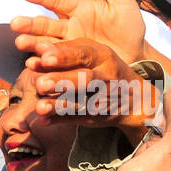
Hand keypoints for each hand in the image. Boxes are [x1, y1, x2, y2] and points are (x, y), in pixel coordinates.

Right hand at [15, 0, 144, 64]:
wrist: (137, 56)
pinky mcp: (72, 65)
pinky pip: (56, 65)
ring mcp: (69, 47)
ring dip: (33, 44)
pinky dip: (44, 65)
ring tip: (20, 43)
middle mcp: (69, 28)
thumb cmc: (128, 26)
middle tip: (15, 23)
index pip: (56, 1)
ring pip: (47, 44)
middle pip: (45, 25)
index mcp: (78, 10)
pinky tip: (34, 64)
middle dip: (30, 24)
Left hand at [26, 38, 154, 129]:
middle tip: (40, 84)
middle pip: (85, 78)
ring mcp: (103, 98)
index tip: (43, 58)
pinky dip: (60, 120)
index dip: (63, 56)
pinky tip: (43, 120)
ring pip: (82, 102)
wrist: (133, 96)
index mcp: (102, 56)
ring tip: (39, 107)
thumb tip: (36, 50)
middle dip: (62, 81)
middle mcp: (106, 76)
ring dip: (59, 105)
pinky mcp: (97, 115)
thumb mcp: (90, 53)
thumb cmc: (101, 68)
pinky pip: (78, 118)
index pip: (83, 54)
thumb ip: (63, 51)